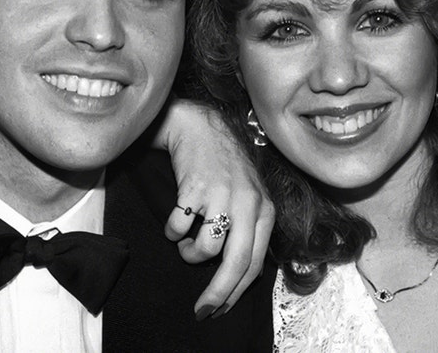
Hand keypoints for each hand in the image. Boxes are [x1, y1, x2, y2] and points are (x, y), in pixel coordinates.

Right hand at [153, 99, 274, 317]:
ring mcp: (222, 194)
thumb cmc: (224, 168)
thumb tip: (239, 276)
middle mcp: (247, 203)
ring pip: (205, 248)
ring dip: (190, 253)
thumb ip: (249, 231)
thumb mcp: (249, 197)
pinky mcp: (194, 187)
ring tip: (187, 241)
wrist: (200, 127)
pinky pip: (179, 228)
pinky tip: (175, 222)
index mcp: (264, 210)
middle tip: (202, 310)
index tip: (220, 309)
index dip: (236, 292)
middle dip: (217, 293)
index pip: (255, 262)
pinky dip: (173, 232)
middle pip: (235, 262)